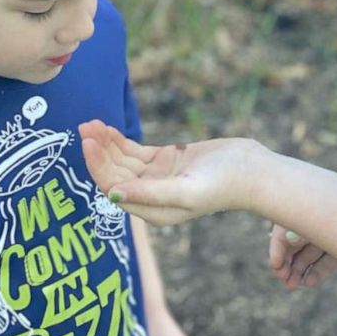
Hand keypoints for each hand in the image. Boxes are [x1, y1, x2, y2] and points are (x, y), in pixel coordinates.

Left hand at [79, 121, 259, 224]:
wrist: (252, 171)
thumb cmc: (223, 184)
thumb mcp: (185, 191)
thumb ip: (149, 194)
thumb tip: (113, 194)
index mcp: (153, 211)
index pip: (114, 188)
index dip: (98, 167)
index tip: (88, 143)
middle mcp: (151, 197)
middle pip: (115, 173)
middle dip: (98, 152)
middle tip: (84, 127)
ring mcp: (158, 178)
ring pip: (123, 161)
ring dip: (106, 144)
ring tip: (91, 124)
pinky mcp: (166, 161)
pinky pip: (135, 152)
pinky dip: (120, 141)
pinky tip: (108, 129)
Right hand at [269, 224, 336, 288]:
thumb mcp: (319, 221)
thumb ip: (305, 230)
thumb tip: (293, 238)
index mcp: (302, 213)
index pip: (283, 231)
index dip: (277, 248)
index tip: (276, 265)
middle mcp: (313, 226)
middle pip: (293, 246)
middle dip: (286, 263)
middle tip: (283, 279)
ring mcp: (327, 239)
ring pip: (308, 257)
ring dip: (298, 271)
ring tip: (293, 285)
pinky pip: (324, 264)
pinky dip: (316, 274)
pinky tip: (310, 282)